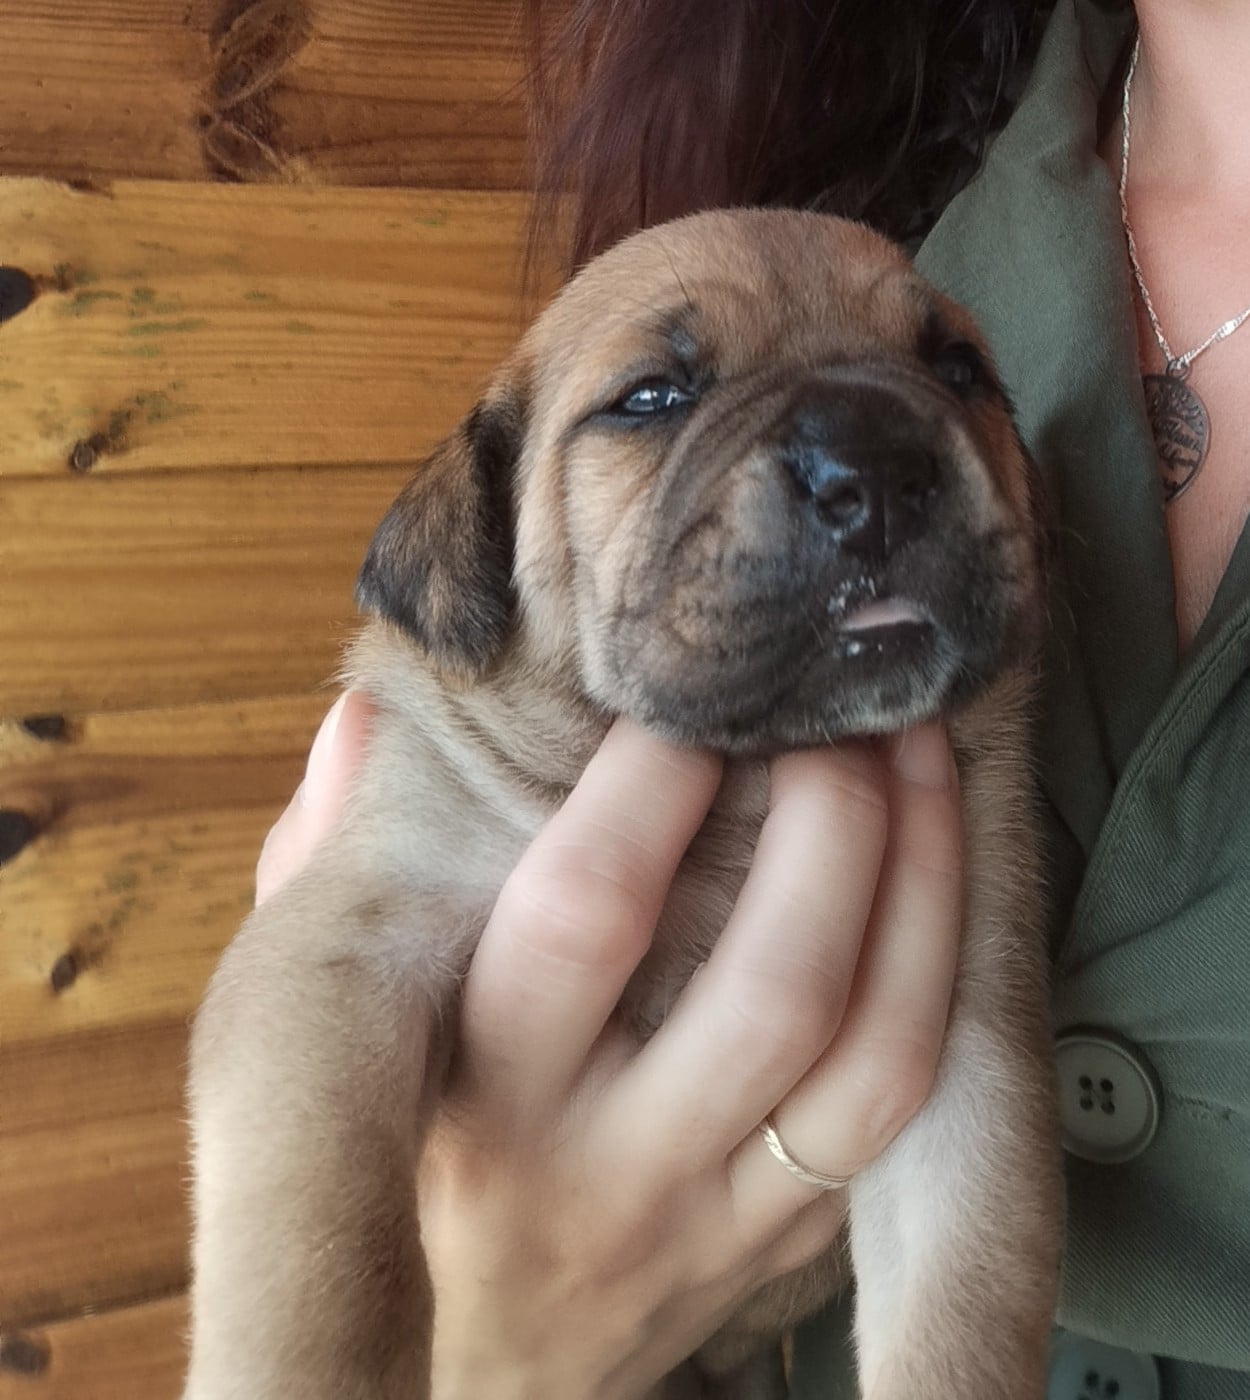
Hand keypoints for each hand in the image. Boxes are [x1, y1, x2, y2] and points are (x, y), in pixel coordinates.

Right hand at [258, 697, 963, 1399]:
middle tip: (842, 713)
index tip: (691, 692)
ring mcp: (720, 1222)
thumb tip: (366, 724)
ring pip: (878, 1054)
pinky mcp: (793, 1251)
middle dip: (835, 820)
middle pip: (774, 986)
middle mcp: (608, 1170)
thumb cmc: (389, 1169)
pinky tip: (938, 870)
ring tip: (923, 758)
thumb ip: (320, 871)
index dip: (658, 782)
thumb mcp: (306, 1031)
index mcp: (477, 1095)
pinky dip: (941, 973)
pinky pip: (905, 1112)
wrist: (471, 1385)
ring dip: (924, 886)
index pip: (587, 913)